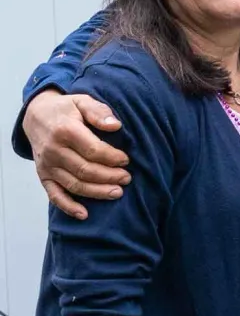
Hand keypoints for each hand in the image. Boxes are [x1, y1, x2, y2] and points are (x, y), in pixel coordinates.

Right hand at [23, 89, 127, 220]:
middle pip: (85, 170)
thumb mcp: (82, 101)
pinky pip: (54, 195)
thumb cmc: (66, 109)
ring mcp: (47, 165)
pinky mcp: (43, 175)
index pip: (93, 150)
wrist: (36, 116)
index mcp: (65, 131)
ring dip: (97, 192)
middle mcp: (54, 150)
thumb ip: (99, 111)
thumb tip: (116, 125)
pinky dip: (68, 207)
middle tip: (127, 178)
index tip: (127, 160)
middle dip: (109, 177)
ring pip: (74, 184)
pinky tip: (84, 214)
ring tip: (117, 192)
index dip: (112, 158)